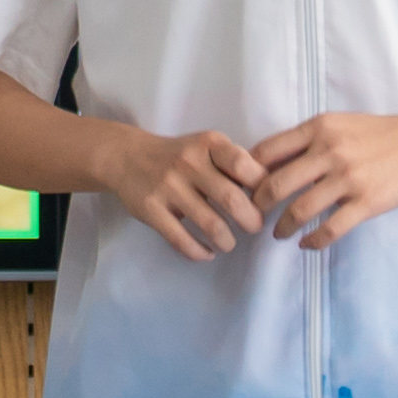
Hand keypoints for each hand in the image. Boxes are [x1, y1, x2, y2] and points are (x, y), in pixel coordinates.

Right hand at [91, 122, 270, 262]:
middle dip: (251, 221)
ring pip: (210, 224)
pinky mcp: (151, 210)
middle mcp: (189, 162)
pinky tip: (207, 253)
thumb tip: (271, 191)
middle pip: (232, 200)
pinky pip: (181, 239)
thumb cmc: (179, 155)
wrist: (126, 157)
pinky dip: (199, 252)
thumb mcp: (207, 147)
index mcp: (209, 144)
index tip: (265, 201)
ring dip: (227, 241)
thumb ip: (234, 164)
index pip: (245, 166)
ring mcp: (168, 187)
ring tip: (229, 243)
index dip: (262, 188)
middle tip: (254, 227)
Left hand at [250, 109, 397, 249]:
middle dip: (258, 205)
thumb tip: (269, 160)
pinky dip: (312, 241)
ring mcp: (348, 178)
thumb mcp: (341, 124)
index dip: (248, 173)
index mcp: (319, 128)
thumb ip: (308, 139)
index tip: (243, 187)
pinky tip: (307, 244)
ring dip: (282, 228)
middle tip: (253, 216)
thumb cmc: (382, 134)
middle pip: (275, 184)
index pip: (267, 151)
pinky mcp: (366, 202)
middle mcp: (330, 151)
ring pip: (299, 210)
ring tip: (279, 234)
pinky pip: (329, 229)